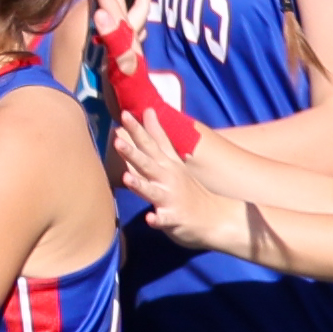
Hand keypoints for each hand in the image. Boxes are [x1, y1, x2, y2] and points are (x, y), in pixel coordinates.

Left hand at [115, 114, 234, 252]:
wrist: (216, 216)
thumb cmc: (187, 187)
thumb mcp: (173, 160)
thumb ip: (158, 137)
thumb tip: (148, 110)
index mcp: (166, 164)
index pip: (150, 143)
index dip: (137, 129)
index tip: (124, 113)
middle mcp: (167, 178)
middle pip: (147, 163)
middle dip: (132, 153)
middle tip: (116, 140)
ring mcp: (170, 199)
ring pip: (152, 191)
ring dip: (140, 184)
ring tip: (127, 178)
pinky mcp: (174, 219)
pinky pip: (164, 220)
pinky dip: (157, 220)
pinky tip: (150, 219)